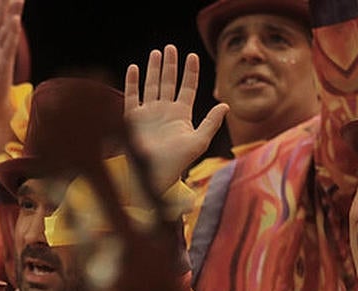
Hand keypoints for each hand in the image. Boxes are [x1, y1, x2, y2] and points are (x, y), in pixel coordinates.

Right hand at [125, 45, 227, 195]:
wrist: (154, 174)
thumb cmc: (178, 162)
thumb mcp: (199, 141)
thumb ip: (211, 123)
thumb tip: (226, 105)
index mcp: (181, 115)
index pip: (187, 88)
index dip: (190, 72)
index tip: (192, 56)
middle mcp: (164, 111)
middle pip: (168, 82)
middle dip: (170, 65)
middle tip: (170, 48)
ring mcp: (148, 113)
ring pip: (151, 85)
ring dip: (154, 69)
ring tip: (157, 53)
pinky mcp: (133, 118)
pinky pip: (132, 96)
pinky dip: (132, 82)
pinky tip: (135, 68)